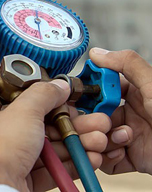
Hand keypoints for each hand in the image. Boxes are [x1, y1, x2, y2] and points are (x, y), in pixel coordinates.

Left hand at [0, 80, 109, 191]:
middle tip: (93, 122)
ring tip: (97, 140)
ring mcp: (6, 161)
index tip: (65, 100)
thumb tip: (56, 86)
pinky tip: (90, 158)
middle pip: (37, 126)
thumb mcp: (23, 112)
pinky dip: (69, 164)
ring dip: (74, 143)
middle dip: (70, 125)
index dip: (43, 100)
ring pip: (46, 149)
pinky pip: (48, 169)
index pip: (15, 101)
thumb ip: (43, 95)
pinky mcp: (20, 180)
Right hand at [89, 48, 151, 174]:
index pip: (100, 90)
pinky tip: (121, 153)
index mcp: (134, 95)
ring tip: (122, 138)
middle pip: (93, 115)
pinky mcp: (131, 159)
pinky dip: (107, 159)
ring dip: (101, 139)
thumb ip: (127, 64)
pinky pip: (106, 161)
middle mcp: (129, 115)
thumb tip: (97, 53)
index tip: (81, 94)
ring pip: (96, 137)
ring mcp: (129, 137)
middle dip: (90, 119)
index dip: (88, 92)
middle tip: (100, 121)